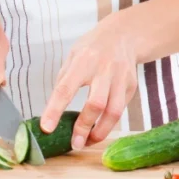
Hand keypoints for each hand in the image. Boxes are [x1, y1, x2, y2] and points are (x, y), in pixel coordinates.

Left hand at [41, 17, 137, 149]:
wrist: (125, 34)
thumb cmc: (93, 47)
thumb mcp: (73, 55)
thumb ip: (64, 80)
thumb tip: (52, 110)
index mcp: (83, 60)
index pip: (66, 88)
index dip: (55, 110)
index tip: (47, 128)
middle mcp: (104, 69)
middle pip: (96, 103)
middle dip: (84, 126)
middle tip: (74, 144)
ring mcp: (121, 78)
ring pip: (114, 111)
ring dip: (100, 132)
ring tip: (88, 142)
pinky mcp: (132, 86)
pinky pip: (121, 110)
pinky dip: (109, 124)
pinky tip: (99, 130)